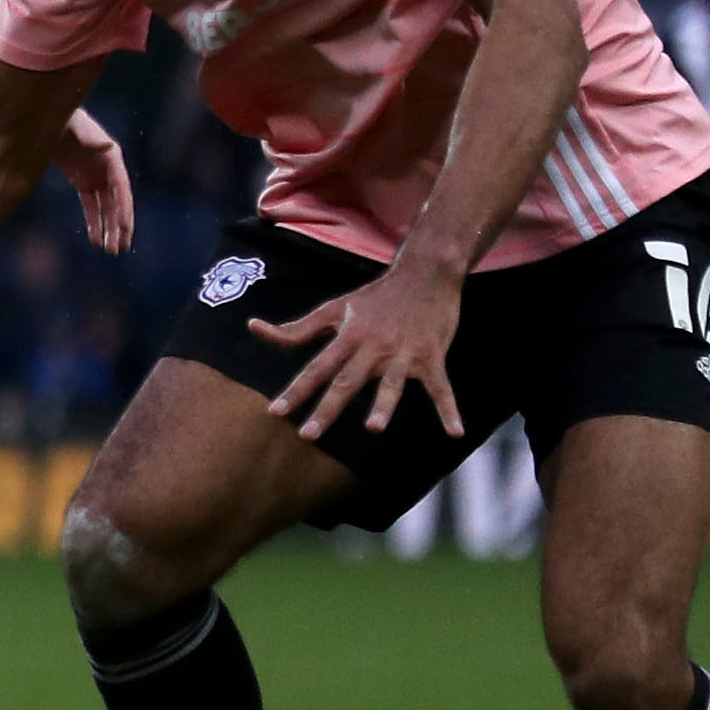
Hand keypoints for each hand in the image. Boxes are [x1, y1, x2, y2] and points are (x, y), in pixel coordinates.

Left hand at [53, 108, 133, 253]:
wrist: (45, 117)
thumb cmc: (63, 119)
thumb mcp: (74, 126)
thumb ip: (89, 137)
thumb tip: (105, 145)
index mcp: (111, 156)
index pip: (122, 188)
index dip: (124, 209)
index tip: (126, 229)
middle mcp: (108, 168)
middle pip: (117, 202)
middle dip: (119, 226)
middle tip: (119, 249)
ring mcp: (96, 175)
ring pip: (105, 207)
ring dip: (109, 228)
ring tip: (111, 250)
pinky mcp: (82, 181)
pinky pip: (90, 205)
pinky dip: (93, 221)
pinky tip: (95, 239)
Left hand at [250, 259, 464, 441]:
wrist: (424, 274)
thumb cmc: (374, 298)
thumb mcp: (333, 309)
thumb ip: (296, 328)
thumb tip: (254, 328)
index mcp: (347, 337)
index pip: (316, 368)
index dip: (295, 390)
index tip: (275, 412)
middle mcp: (372, 347)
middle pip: (346, 381)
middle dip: (327, 408)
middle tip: (308, 434)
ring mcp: (403, 353)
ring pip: (391, 384)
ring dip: (383, 406)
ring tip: (373, 428)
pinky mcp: (431, 356)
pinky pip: (441, 387)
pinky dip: (449, 410)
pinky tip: (455, 432)